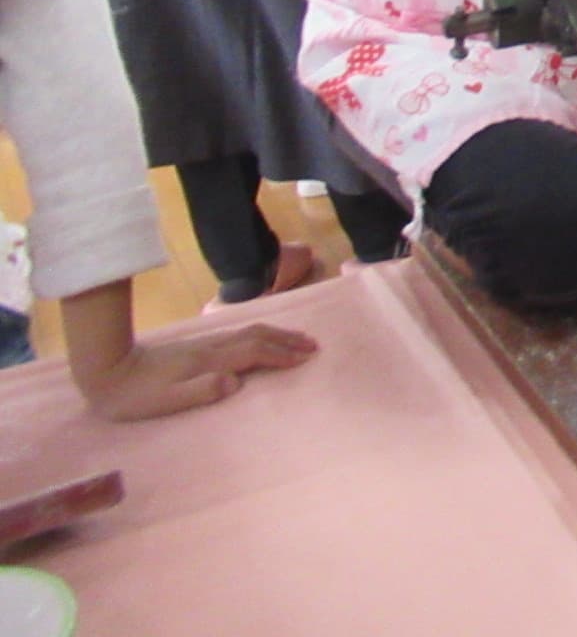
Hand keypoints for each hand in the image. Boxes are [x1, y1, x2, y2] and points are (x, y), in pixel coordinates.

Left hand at [74, 324, 317, 421]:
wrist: (105, 368)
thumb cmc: (134, 395)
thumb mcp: (165, 401)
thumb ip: (202, 392)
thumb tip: (236, 382)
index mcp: (208, 362)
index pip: (254, 353)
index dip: (282, 355)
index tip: (306, 358)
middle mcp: (211, 348)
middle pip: (257, 336)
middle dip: (287, 339)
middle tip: (313, 344)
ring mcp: (204, 343)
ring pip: (248, 331)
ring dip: (276, 334)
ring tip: (296, 338)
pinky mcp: (196, 345)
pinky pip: (239, 334)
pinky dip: (260, 334)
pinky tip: (261, 338)